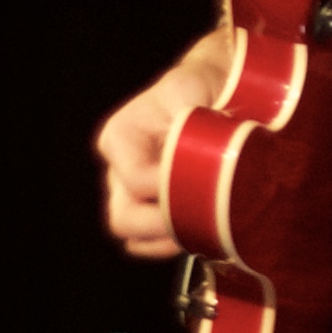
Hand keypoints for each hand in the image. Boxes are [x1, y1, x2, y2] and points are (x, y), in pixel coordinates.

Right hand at [98, 27, 241, 259]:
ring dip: (167, 238)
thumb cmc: (198, 87)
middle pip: (124, 217)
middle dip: (163, 224)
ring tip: (203, 229)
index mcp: (121, 138)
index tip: (201, 183)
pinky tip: (197, 236)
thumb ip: (185, 111)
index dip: (167, 189)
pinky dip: (168, 245)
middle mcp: (119, 170)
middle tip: (202, 218)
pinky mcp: (153, 209)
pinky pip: (147, 243)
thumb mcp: (189, 87)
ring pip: (134, 235)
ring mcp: (133, 194)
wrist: (212, 90)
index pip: (135, 180)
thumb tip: (195, 145)